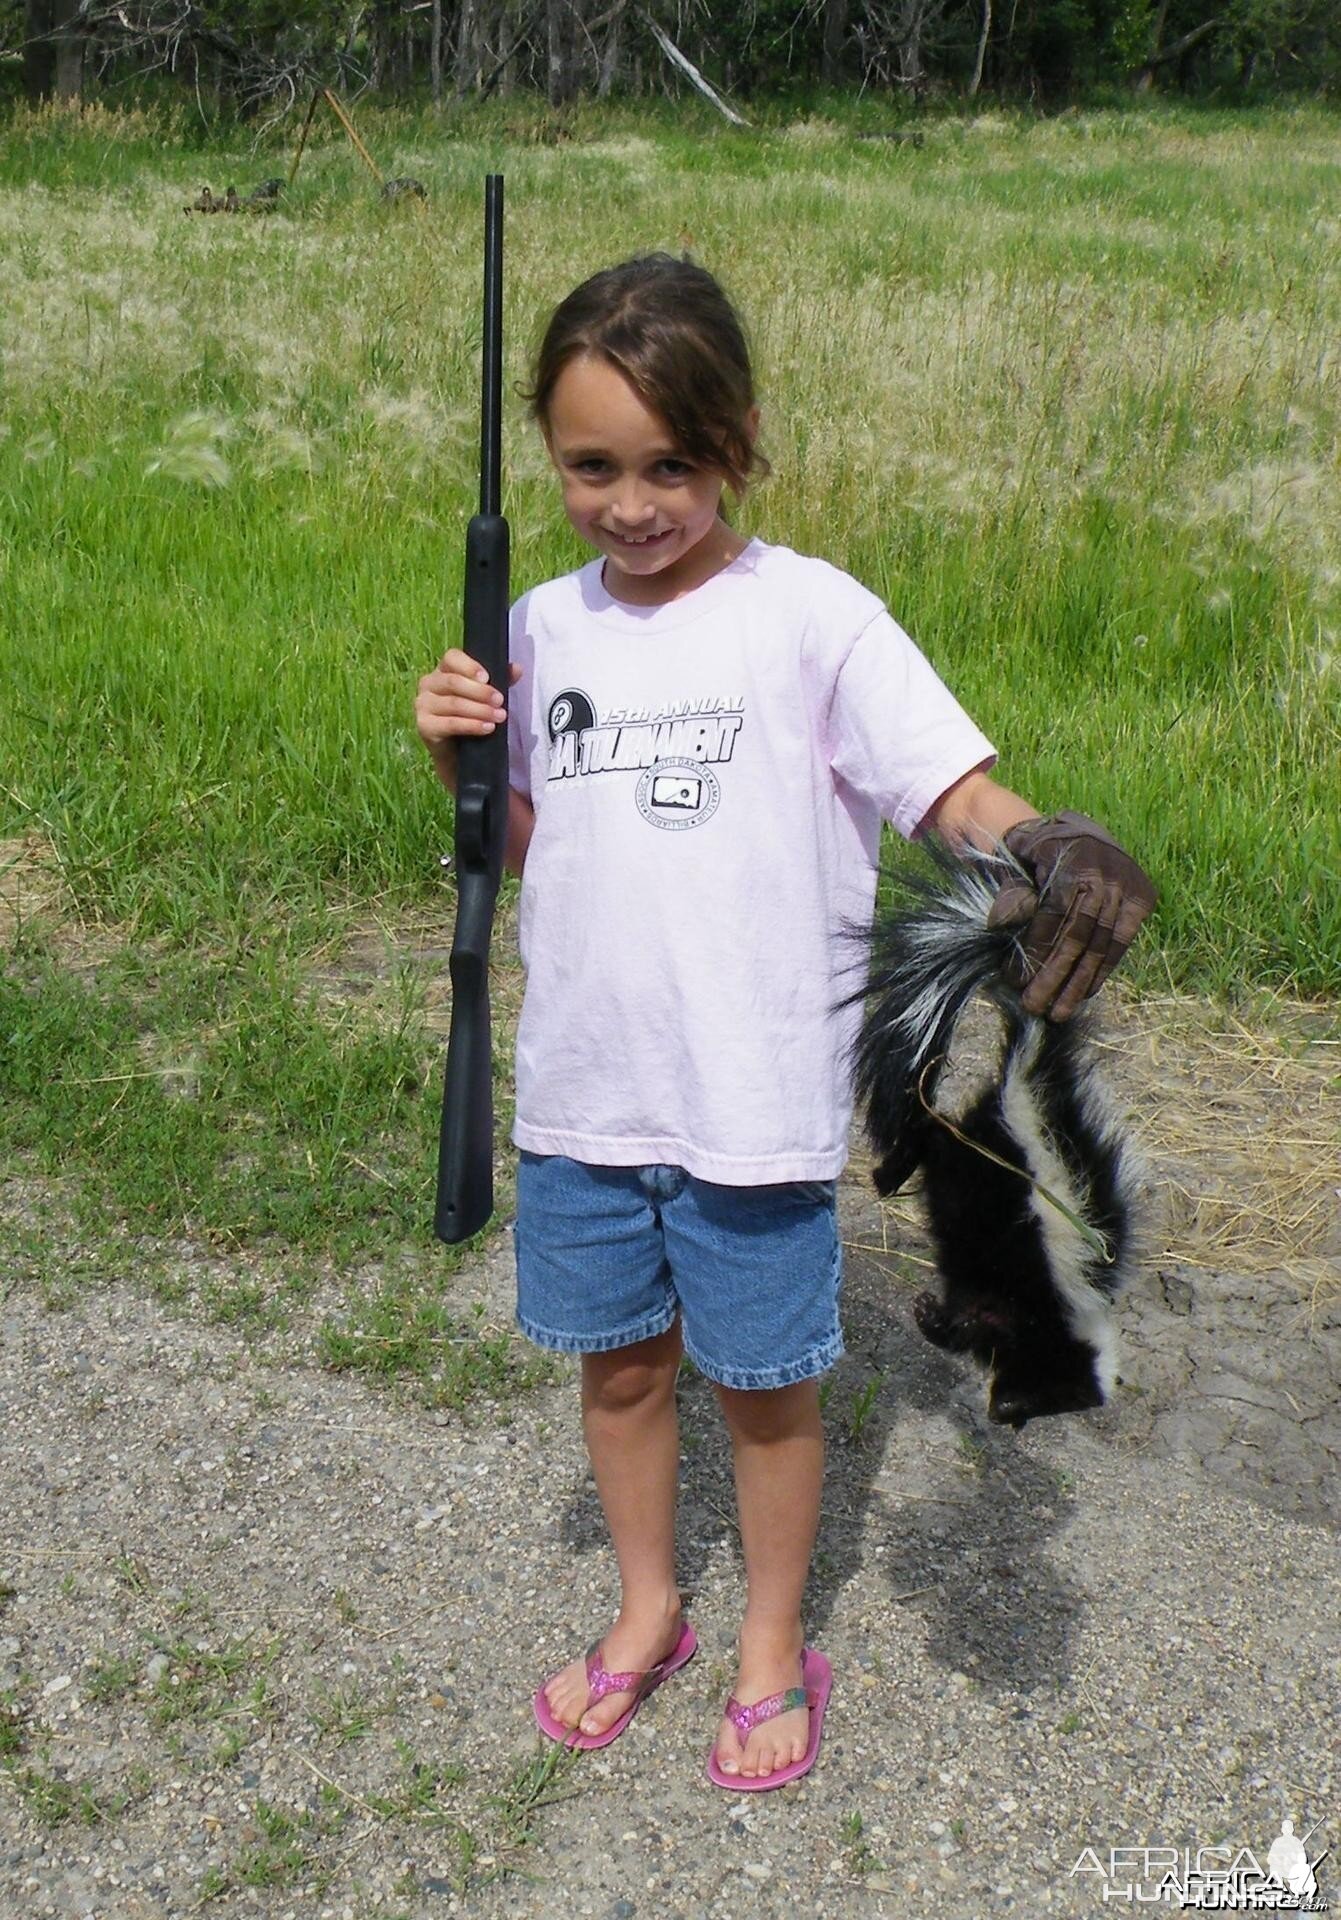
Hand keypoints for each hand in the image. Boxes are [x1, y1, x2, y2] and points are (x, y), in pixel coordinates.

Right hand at [415, 650, 520, 774]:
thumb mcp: (486, 696)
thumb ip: (500, 679)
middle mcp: (429, 683)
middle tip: (499, 701)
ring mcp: (423, 704)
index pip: (452, 658)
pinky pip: (450, 723)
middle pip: (453, 682)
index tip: (487, 678)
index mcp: (443, 670)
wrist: (457, 752)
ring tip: (499, 716)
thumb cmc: (470, 716)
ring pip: (454, 703)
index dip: (469, 666)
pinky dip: (471, 725)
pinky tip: (487, 728)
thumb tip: (517, 668)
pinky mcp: (424, 725)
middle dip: (480, 692)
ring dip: (480, 710)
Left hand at [987, 811, 1157, 1020]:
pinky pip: (1120, 943)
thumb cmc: (1035, 849)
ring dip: (1079, 984)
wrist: (1073, 829)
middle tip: (1034, 1006)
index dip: (1034, 950)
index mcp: (1073, 860)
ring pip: (1101, 945)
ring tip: (1058, 1012)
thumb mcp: (1015, 859)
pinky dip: (1101, 970)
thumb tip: (1001, 925)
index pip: (1053, 915)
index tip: (1013, 979)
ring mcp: (1127, 887)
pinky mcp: (1141, 899)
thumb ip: (1010, 890)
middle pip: (1077, 936)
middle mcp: (1106, 874)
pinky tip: (1085, 994)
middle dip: (1054, 976)